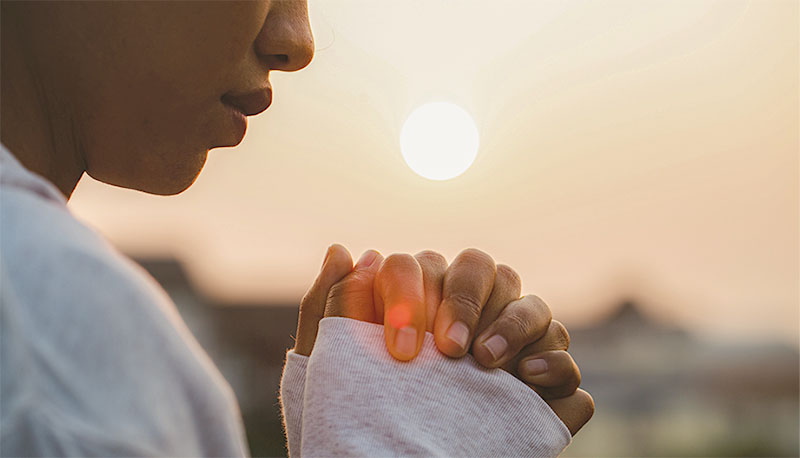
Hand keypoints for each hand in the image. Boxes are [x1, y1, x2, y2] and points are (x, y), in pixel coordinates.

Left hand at [293, 244, 593, 434]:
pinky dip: (554, 360)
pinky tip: (529, 378)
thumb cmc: (362, 415)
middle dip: (464, 300)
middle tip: (447, 350)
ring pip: (530, 302)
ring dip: (512, 323)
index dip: (414, 296)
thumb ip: (331, 307)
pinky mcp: (543, 383)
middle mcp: (468, 313)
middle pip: (482, 268)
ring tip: (485, 362)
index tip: (401, 349)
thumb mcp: (334, 368)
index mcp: (420, 299)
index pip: (422, 266)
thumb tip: (342, 251)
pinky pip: (563, 354)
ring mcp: (511, 344)